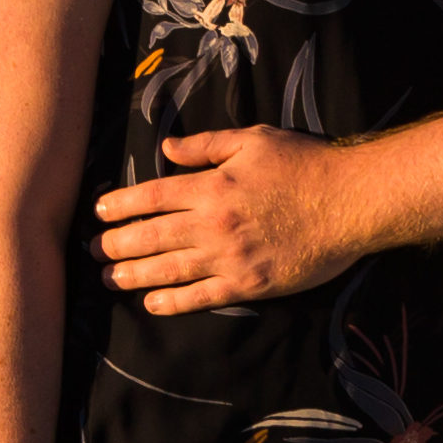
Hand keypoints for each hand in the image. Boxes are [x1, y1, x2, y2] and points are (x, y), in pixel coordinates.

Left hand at [94, 123, 361, 310]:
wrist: (350, 202)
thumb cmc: (304, 164)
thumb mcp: (254, 140)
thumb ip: (207, 145)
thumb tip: (168, 148)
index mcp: (212, 186)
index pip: (152, 197)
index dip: (121, 206)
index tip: (99, 212)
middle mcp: (213, 224)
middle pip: (151, 237)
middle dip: (116, 244)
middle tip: (92, 251)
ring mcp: (230, 258)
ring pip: (169, 270)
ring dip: (133, 275)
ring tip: (109, 279)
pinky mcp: (249, 284)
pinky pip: (202, 297)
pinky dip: (172, 302)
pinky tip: (150, 303)